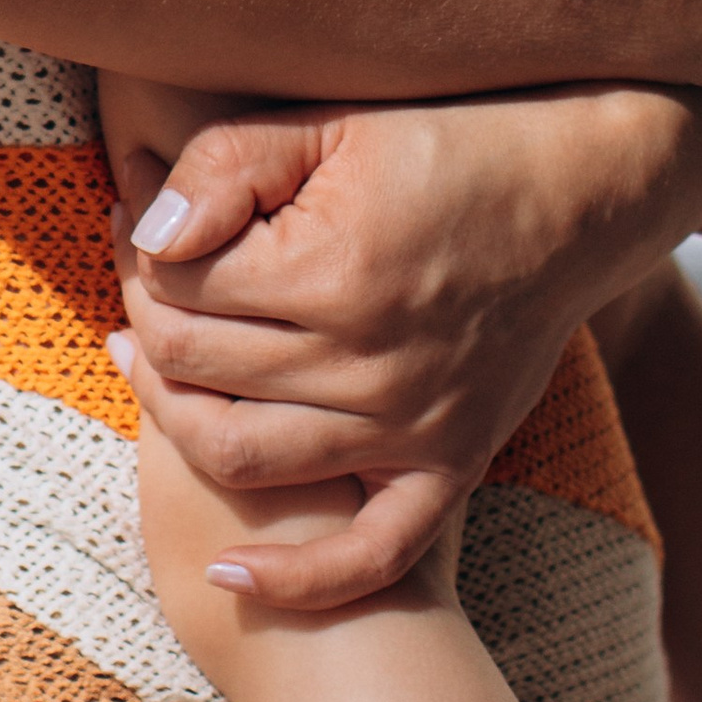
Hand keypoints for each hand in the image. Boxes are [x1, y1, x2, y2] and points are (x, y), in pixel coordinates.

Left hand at [109, 81, 701, 608]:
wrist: (574, 195)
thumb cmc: (442, 143)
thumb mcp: (330, 122)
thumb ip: (228, 165)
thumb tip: (147, 233)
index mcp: (331, 270)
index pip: (182, 287)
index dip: (139, 253)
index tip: (127, 222)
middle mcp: (369, 360)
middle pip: (200, 369)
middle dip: (147, 324)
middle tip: (138, 289)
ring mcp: (412, 425)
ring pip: (246, 457)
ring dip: (176, 423)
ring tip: (150, 373)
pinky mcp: (451, 465)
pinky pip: (368, 553)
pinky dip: (293, 578)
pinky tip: (229, 570)